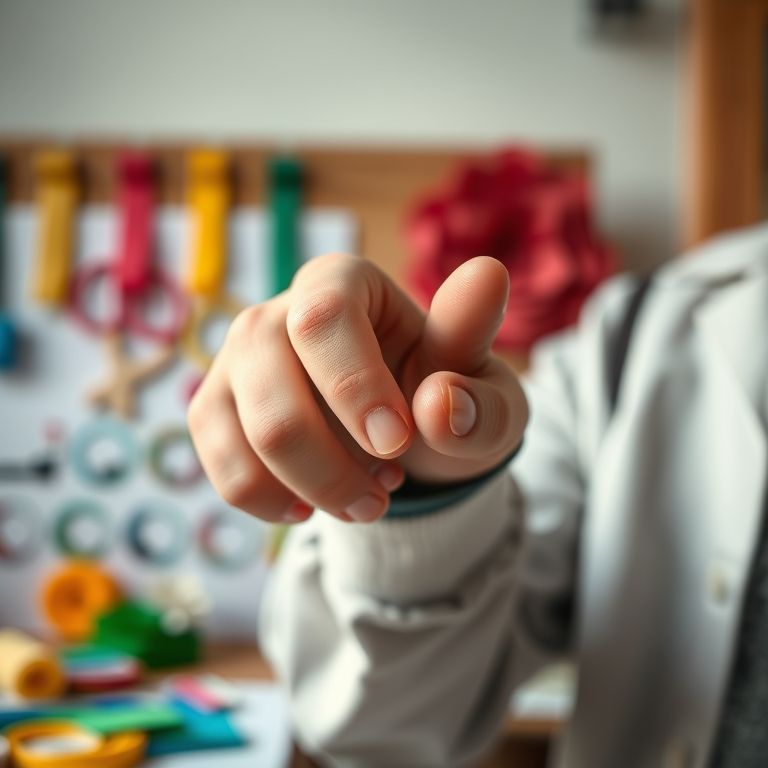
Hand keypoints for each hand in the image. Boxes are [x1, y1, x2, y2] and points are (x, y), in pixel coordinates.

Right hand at [188, 254, 527, 524]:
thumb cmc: (445, 396)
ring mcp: (237, 361)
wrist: (407, 428)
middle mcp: (277, 312)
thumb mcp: (485, 395)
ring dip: (309, 487)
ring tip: (363, 501)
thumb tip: (441, 402)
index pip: (324, 318)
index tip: (397, 442)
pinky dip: (270, 502)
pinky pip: (223, 467)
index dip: (354, 385)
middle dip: (331, 460)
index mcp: (344, 281)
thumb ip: (477, 394)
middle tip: (386, 495)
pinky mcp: (215, 409)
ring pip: (245, 431)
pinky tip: (311, 505)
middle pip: (271, 381)